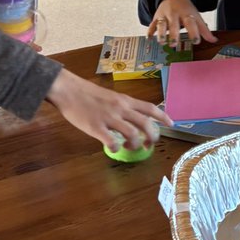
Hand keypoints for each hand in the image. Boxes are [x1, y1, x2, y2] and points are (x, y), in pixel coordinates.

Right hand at [46, 69, 171, 150]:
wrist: (68, 90)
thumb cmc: (87, 93)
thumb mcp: (110, 97)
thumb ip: (122, 107)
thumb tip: (131, 119)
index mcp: (125, 100)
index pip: (150, 108)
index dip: (163, 117)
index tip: (171, 125)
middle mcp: (121, 109)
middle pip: (146, 124)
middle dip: (152, 137)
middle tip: (149, 145)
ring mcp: (109, 118)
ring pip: (132, 134)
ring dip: (135, 145)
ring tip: (129, 147)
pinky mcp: (96, 127)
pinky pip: (111, 141)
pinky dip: (115, 148)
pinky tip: (113, 148)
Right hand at [148, 0, 217, 48]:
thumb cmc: (186, 9)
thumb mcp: (196, 17)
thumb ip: (204, 30)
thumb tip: (214, 40)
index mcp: (187, 14)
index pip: (191, 23)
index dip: (194, 32)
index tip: (196, 41)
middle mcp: (175, 15)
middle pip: (174, 24)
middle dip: (174, 34)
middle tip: (174, 44)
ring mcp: (165, 16)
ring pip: (162, 24)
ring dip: (161, 33)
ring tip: (161, 42)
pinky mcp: (156, 17)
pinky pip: (152, 24)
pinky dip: (150, 31)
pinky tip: (149, 39)